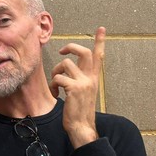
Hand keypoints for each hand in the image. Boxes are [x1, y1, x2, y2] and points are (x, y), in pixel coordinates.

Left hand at [50, 26, 104, 147]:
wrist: (81, 127)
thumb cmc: (79, 110)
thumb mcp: (83, 92)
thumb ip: (79, 79)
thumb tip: (66, 68)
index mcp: (94, 78)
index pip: (99, 56)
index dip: (100, 42)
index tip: (101, 29)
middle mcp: (91, 78)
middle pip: (84, 52)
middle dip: (71, 47)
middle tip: (62, 51)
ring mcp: (84, 82)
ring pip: (66, 64)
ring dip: (56, 72)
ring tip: (56, 84)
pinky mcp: (74, 88)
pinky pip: (59, 77)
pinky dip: (54, 84)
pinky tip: (56, 94)